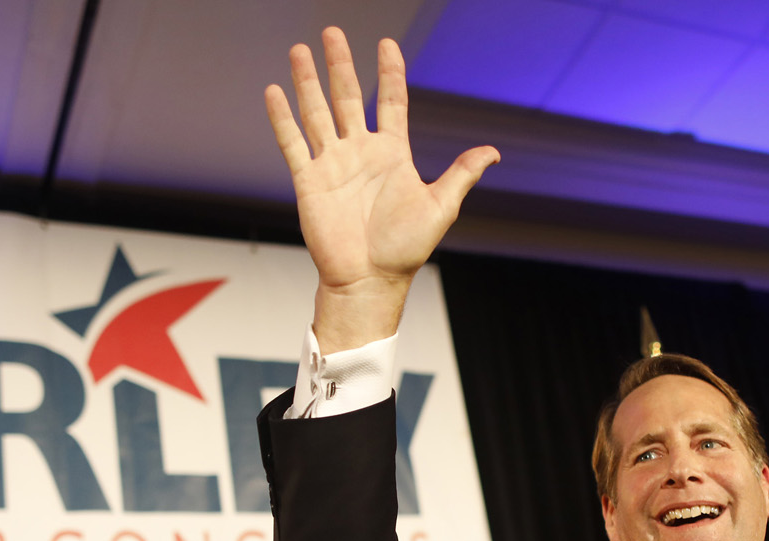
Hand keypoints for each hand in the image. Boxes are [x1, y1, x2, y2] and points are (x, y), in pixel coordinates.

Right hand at [264, 28, 497, 351]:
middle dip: (340, 64)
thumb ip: (461, 174)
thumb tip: (493, 152)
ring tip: (301, 51)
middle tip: (331, 32)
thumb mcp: (441, 206)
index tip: (387, 43)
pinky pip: (293, 143)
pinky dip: (283, 118)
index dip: (390, 72)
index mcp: (392, 154)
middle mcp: (360, 152)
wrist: (370, 281)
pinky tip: (275, 91)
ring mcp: (333, 164)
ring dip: (308, 82)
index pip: (391, 101)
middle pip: (348, 96)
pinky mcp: (309, 181)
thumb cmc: (405, 249)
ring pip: (318, 112)